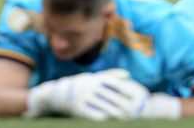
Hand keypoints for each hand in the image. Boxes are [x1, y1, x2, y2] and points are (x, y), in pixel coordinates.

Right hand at [25, 69, 149, 120]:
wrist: (58, 94)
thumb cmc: (82, 84)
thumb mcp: (94, 77)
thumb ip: (111, 75)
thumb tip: (128, 75)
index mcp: (94, 78)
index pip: (112, 83)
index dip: (124, 89)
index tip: (135, 95)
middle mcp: (88, 86)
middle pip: (109, 95)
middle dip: (122, 103)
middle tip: (132, 110)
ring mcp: (82, 97)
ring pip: (102, 106)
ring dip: (114, 112)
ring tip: (124, 117)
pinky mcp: (77, 108)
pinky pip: (91, 113)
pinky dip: (100, 116)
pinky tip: (108, 119)